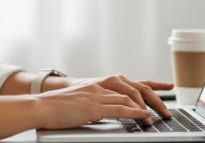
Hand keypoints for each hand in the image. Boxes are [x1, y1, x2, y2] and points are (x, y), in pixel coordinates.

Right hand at [34, 82, 152, 128]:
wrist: (39, 107)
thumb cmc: (53, 109)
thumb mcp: (76, 106)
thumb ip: (90, 108)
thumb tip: (98, 115)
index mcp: (95, 86)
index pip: (126, 86)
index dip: (145, 88)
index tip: (162, 88)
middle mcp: (98, 87)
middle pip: (132, 90)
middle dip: (152, 99)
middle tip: (165, 110)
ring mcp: (96, 96)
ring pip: (128, 99)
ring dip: (146, 109)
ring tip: (158, 118)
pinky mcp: (93, 106)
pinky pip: (119, 108)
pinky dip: (134, 112)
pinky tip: (144, 116)